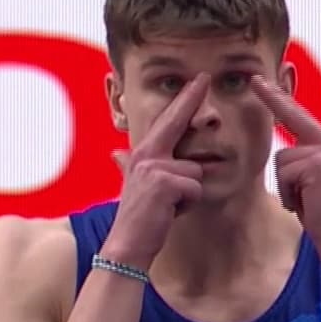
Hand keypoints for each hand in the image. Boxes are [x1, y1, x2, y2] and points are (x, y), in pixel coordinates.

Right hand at [100, 74, 209, 269]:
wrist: (127, 245)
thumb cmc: (140, 218)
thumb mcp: (137, 186)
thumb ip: (130, 166)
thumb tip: (116, 154)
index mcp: (143, 154)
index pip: (167, 121)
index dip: (183, 100)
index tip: (197, 80)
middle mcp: (146, 154)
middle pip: (176, 122)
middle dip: (191, 99)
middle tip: (204, 76)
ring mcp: (154, 167)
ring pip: (195, 170)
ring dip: (190, 193)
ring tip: (170, 206)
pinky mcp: (164, 182)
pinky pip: (195, 188)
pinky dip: (188, 205)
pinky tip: (171, 213)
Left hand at [254, 75, 320, 261]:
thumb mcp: (310, 181)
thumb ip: (301, 161)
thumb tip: (282, 153)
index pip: (299, 117)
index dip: (280, 99)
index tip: (262, 82)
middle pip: (291, 119)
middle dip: (273, 99)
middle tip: (255, 79)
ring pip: (281, 158)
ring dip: (284, 184)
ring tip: (303, 200)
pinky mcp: (318, 163)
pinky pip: (284, 173)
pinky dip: (288, 192)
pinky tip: (305, 203)